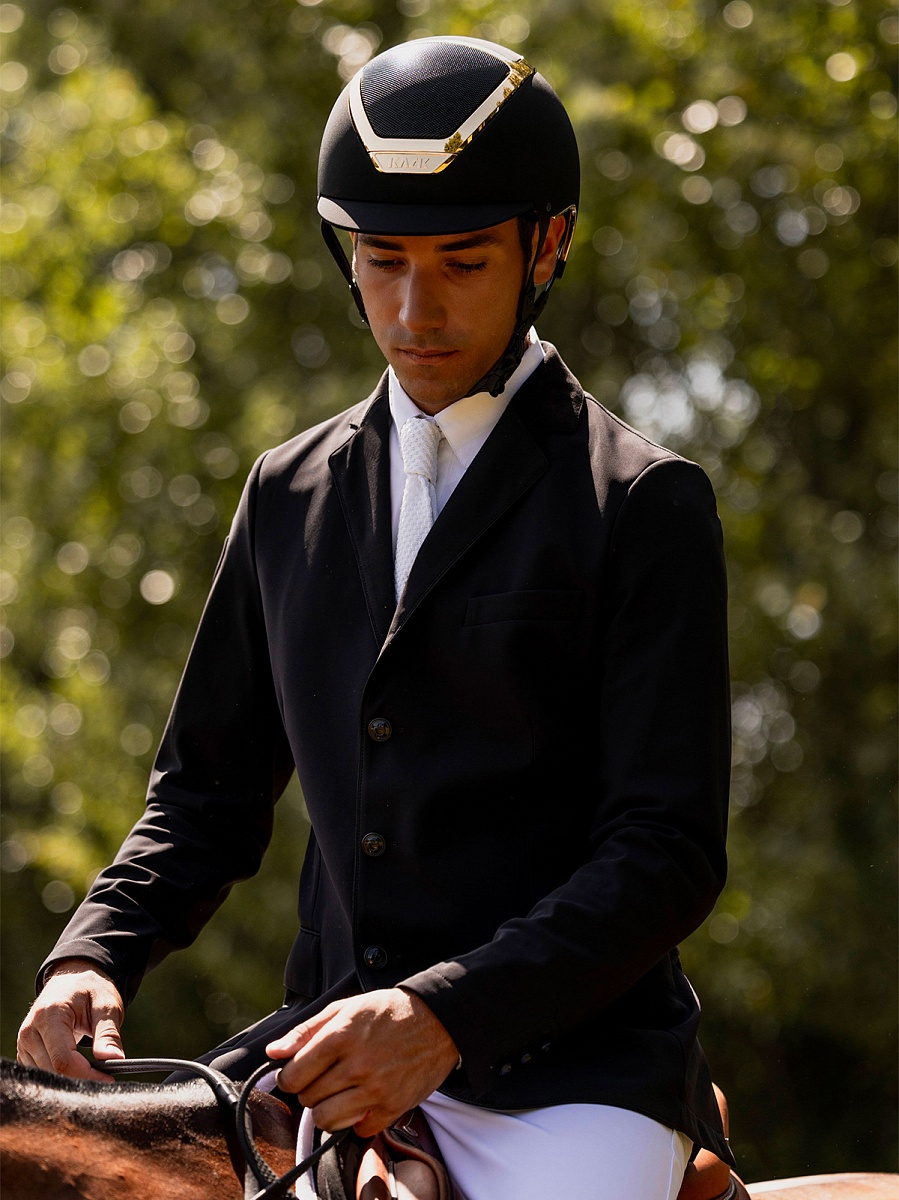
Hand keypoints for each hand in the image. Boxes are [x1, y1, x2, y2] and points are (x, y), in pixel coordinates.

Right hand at [17, 958, 124, 1081]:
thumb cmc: (90, 990)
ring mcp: (24, 1043)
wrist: (71, 982)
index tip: (109, 1080)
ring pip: (47, 1077)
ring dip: (72, 1079)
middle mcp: (30, 1031)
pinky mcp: (25, 1053)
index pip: (63, 1059)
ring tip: (93, 1069)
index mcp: (50, 1015)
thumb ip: (108, 1032)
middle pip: (54, 1072)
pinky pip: (43, 1074)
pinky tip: (77, 1067)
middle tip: (106, 1076)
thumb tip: (114, 1059)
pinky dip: (62, 1075)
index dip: (87, 1075)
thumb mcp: (106, 1004)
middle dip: (82, 1078)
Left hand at [266, 988, 458, 1137]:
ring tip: (338, 1094)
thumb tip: (274, 1052)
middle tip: (324, 1078)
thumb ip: (306, 1030)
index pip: (294, 1075)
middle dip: (309, 1090)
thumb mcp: (345, 1008)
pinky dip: (357, 1120)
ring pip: (327, 1120)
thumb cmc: (388, 1011)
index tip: (297, 1074)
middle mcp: (357, 1065)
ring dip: (327, 1110)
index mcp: (341, 1036)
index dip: (289, 1077)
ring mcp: (375, 1089)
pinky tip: (362, 1101)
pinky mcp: (393, 1107)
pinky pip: (358, 1130)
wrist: (437, 1020)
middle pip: (308, 1098)